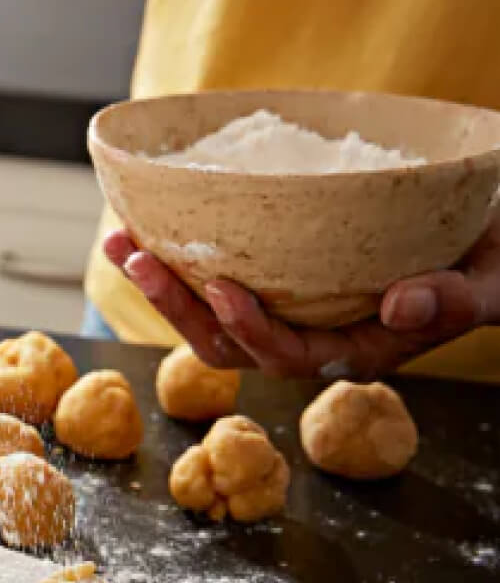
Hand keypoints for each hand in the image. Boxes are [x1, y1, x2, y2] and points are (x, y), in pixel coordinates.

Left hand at [103, 214, 499, 377]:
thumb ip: (455, 299)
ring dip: (160, 284)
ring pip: (208, 317)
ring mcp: (287, 310)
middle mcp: (310, 338)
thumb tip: (403, 305)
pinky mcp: (274, 280)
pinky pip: (214, 281)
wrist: (484, 234)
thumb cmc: (488, 259)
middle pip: (228, 344)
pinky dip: (177, 259)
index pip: (288, 356)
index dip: (250, 330)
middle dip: (177, 307)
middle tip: (138, 259)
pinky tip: (144, 226)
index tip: (221, 288)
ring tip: (119, 242)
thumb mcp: (490, 279)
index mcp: (354, 350)